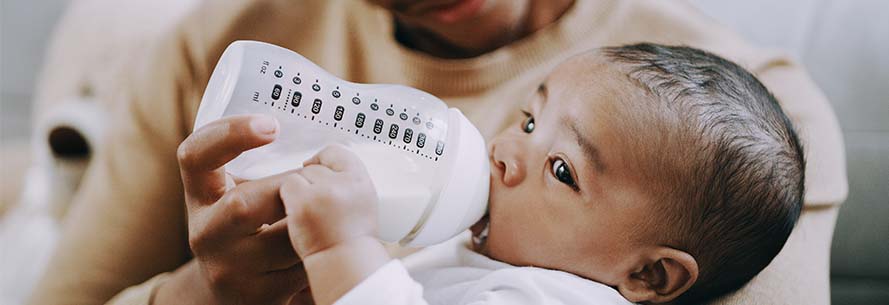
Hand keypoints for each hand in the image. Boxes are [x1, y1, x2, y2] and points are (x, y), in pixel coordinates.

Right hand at [157, 114, 308, 304]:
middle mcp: (205, 232)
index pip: (195, 156)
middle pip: (244, 203)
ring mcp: (228, 268)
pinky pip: (301, 266)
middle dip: (289, 190)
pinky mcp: (258, 295)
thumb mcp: (239, 191)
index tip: (272, 125)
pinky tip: (329, 242)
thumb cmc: (246, 227)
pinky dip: (322, 250)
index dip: (229, 135)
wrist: (230, 290)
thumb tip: (323, 142)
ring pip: (282, 238)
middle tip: (316, 184)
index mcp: (200, 195)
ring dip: (313, 222)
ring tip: (327, 214)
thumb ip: (261, 166)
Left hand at [279, 144, 379, 258]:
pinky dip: (287, 199)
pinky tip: (297, 215)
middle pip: (316, 166)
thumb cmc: (350, 241)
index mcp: (361, 181)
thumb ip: (344, 183)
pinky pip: (287, 187)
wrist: (343, 265)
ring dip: (299, 192)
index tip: (317, 168)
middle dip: (311, 182)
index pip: (337, 152)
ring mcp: (323, 191)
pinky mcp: (303, 202)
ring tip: (309, 213)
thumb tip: (317, 164)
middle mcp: (345, 183)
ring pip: (300, 176)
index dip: (324, 160)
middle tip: (316, 205)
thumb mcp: (361, 204)